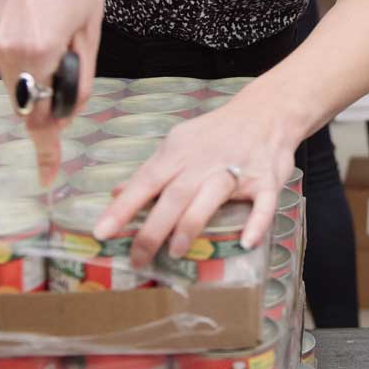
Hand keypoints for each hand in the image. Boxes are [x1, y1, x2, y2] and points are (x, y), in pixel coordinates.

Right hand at [0, 0, 104, 185]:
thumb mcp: (92, 23)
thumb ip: (81, 71)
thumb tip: (71, 106)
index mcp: (40, 53)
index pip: (39, 120)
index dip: (46, 152)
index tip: (48, 179)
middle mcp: (9, 54)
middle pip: (29, 107)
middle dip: (51, 105)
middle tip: (77, 74)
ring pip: (19, 87)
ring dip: (42, 80)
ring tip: (65, 35)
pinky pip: (12, 65)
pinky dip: (30, 63)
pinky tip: (48, 30)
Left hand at [95, 94, 293, 267]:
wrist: (266, 111)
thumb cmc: (216, 133)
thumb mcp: (179, 143)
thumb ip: (151, 171)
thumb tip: (115, 192)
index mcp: (178, 151)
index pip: (145, 181)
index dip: (123, 207)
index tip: (102, 232)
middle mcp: (204, 160)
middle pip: (175, 194)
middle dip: (153, 228)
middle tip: (137, 258)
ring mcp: (237, 168)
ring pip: (211, 196)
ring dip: (192, 224)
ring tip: (175, 251)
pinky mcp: (266, 178)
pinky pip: (263, 202)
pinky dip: (256, 222)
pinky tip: (245, 242)